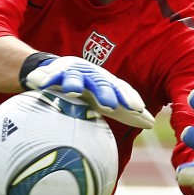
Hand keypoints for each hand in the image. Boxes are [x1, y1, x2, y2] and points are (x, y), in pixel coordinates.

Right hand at [23, 55, 154, 128]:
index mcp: (106, 82)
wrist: (61, 71)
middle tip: (109, 105)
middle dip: (104, 92)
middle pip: (99, 82)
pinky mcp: (54, 73)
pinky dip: (46, 78)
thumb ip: (127, 112)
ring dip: (73, 83)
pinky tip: (41, 84)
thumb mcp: (107, 100)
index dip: (128, 97)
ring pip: (73, 77)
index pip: (120, 88)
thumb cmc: (90, 91)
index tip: (137, 108)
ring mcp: (72, 72)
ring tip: (71, 90)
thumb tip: (152, 123)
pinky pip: (49, 76)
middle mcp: (91, 75)